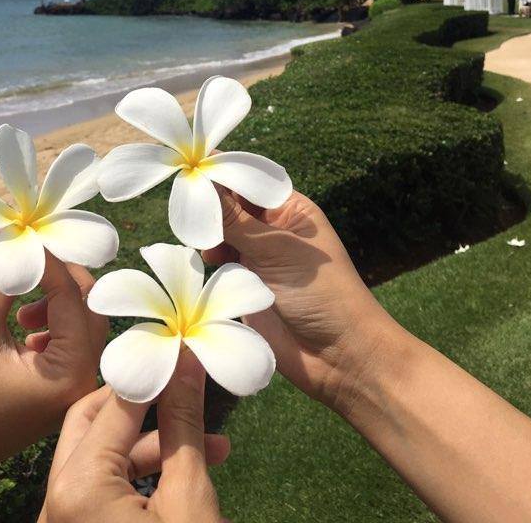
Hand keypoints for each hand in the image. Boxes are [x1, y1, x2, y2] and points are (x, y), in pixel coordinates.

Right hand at [0, 255, 106, 522]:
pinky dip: (53, 325)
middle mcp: (83, 383)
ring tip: (19, 305)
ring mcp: (73, 392)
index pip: (73, 296)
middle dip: (62, 279)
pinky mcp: (58, 394)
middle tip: (30, 259)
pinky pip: (71, 346)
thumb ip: (8, 277)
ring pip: (83, 326)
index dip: (49, 261)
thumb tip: (25, 240)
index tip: (28, 236)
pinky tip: (22, 322)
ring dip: (58, 303)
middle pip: (91, 310)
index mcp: (70, 370)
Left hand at [43, 350, 227, 522]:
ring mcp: (62, 521)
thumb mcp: (189, 496)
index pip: (115, 406)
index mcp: (77, 488)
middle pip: (92, 424)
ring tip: (210, 444)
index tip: (180, 351)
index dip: (152, 373)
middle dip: (144, 405)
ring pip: (99, 459)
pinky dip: (136, 476)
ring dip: (149, 445)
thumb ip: (183, 423)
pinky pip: (98, 489)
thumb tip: (186, 359)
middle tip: (181, 388)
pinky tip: (183, 471)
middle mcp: (55, 503)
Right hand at [203, 187, 398, 407]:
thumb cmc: (321, 293)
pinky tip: (204, 264)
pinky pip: (220, 267)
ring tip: (205, 246)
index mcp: (290, 210)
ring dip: (210, 238)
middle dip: (212, 210)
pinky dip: (209, 263)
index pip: (250, 183)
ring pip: (222, 237)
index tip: (193, 174)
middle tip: (192, 214)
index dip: (223, 178)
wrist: (338, 357)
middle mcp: (273, 231)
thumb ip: (235, 220)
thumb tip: (204, 185)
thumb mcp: (276, 250)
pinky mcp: (246, 288)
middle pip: (232, 209)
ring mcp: (259, 260)